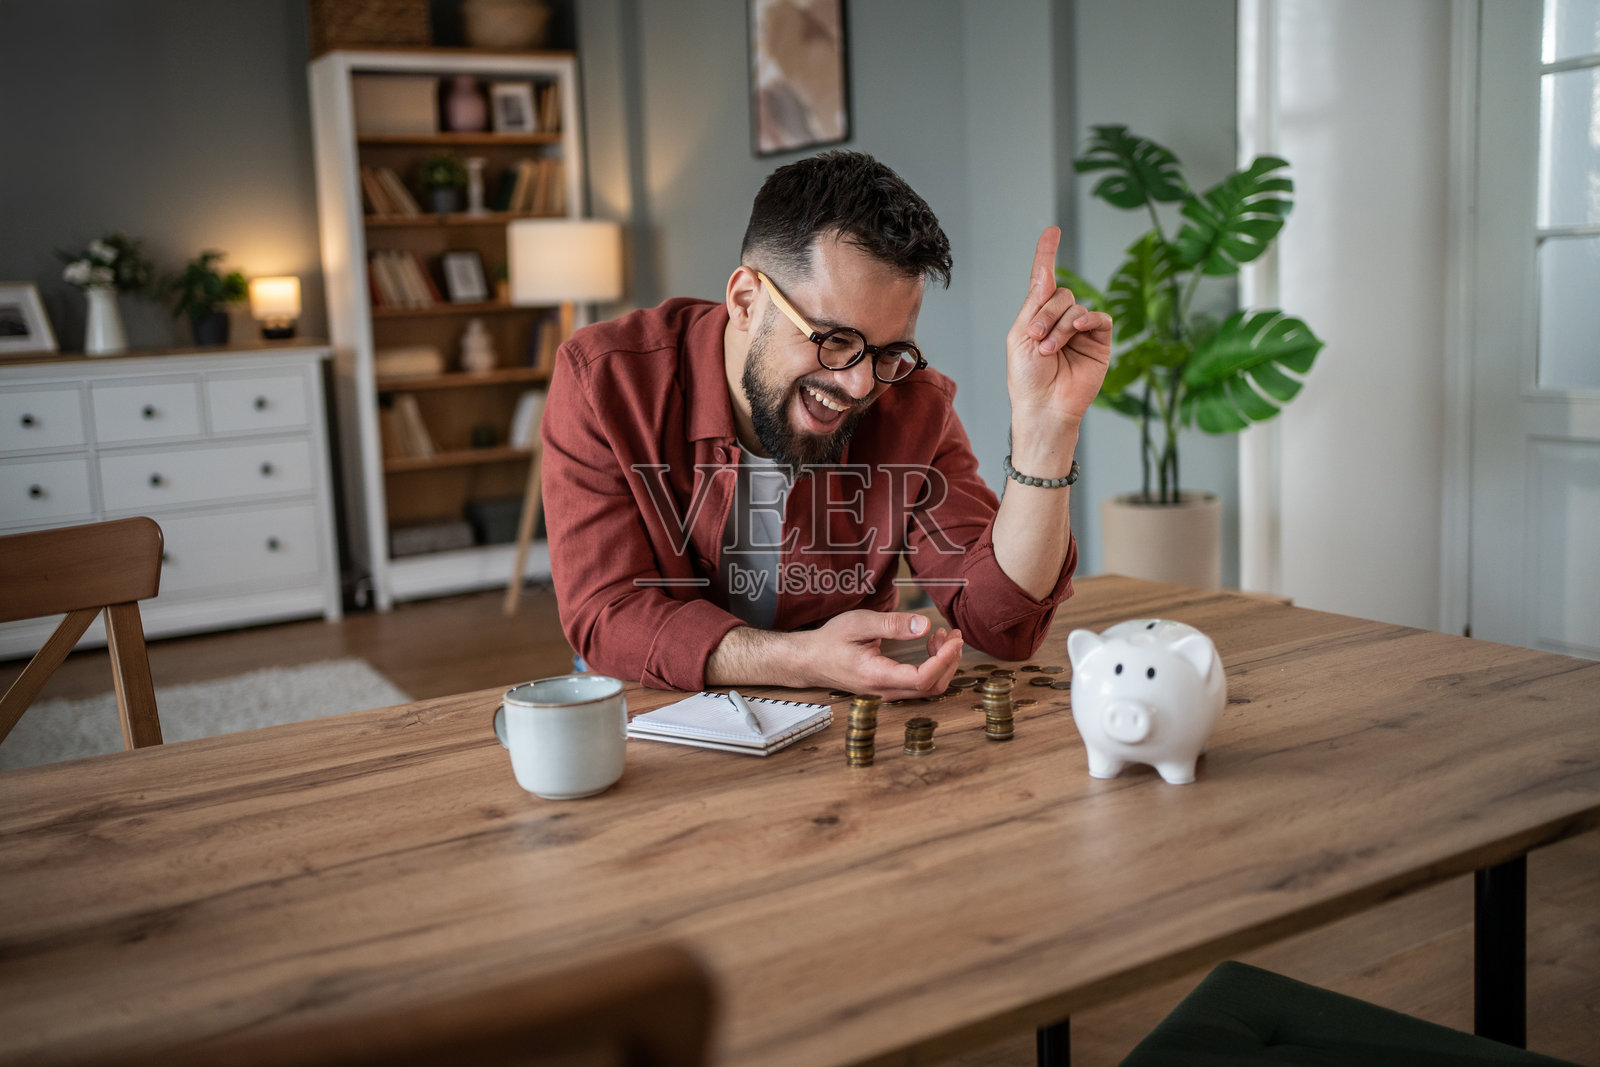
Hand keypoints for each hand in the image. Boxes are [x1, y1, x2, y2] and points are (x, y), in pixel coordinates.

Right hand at [795, 610, 963, 700]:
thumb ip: (892, 624)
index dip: (944, 661)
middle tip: (953, 634)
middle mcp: (884, 691)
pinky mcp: (890, 689)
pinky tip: (931, 645)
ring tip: (942, 636)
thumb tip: (925, 625)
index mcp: (876, 676)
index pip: (922, 679)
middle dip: (950, 661)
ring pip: (929, 688)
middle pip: (932, 687)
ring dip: (943, 663)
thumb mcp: (859, 623)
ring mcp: (888, 694)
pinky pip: (920, 685)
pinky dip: (933, 666)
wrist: (810, 660)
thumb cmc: (831, 640)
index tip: (953, 639)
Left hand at [1008, 226, 1112, 433]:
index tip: (1052, 231)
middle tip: (1037, 337)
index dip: (1047, 254)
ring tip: (1049, 350)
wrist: (1043, 406)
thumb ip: (1035, 303)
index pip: (1045, 279)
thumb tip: (1045, 273)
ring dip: (1060, 326)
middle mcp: (1061, 319)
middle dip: (1046, 313)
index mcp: (1038, 315)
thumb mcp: (1021, 335)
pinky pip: (1099, 318)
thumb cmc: (1026, 377)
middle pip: (1060, 293)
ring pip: (1076, 307)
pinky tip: (1076, 332)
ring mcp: (1081, 330)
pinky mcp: (1099, 341)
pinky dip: (1087, 321)